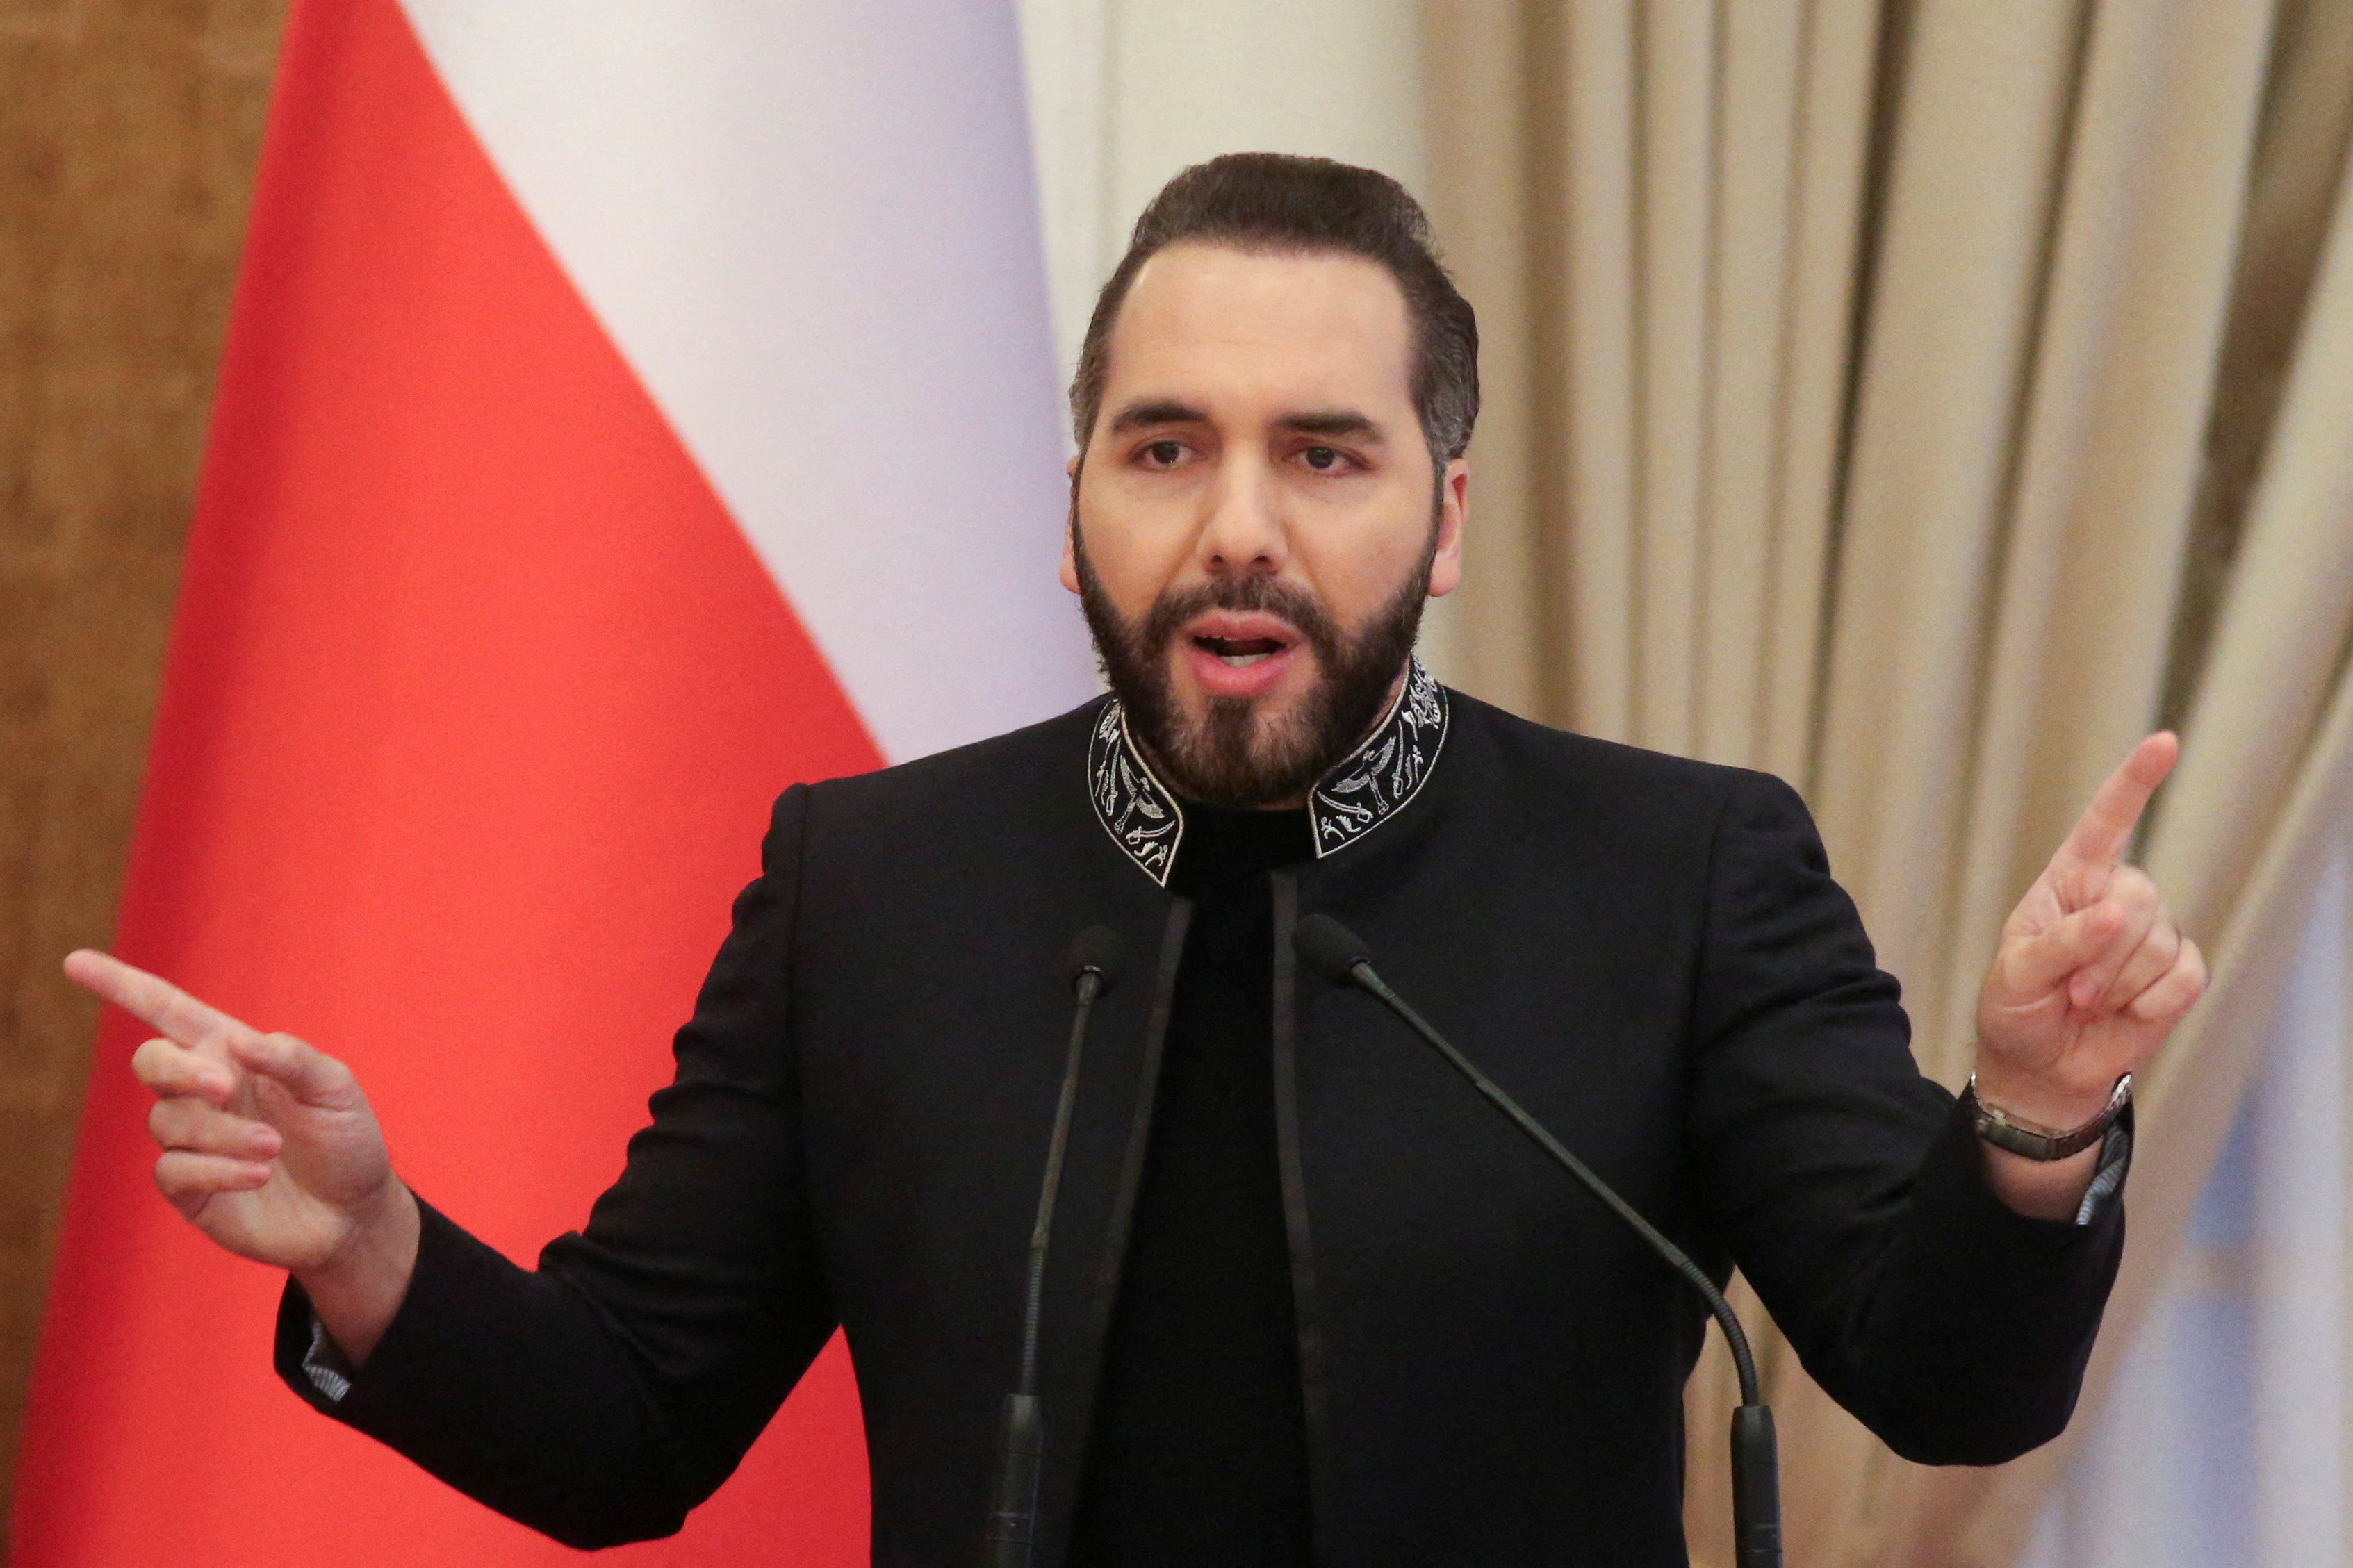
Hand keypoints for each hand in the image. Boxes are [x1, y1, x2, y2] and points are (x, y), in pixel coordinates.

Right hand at [62, 950, 417, 1361]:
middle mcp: (204, 1093)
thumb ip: (292, 1058)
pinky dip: (217, 1170)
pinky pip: (173, 1171)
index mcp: (232, 1054)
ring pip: (169, 1122)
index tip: (76, 962)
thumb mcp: (335, 1089)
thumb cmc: (345, 1138)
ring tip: (273, 1146)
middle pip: (152, 1062)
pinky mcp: (189, 1190)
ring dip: (222, 1132)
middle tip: (226, 1087)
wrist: (355, 1210)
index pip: (168, 1012)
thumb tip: (237, 1042)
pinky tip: (258, 1176)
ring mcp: (193, 1141)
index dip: (122, 986)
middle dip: (179, 1070)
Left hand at [1974, 734, 2207, 1129]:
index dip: (2133, 783)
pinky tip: (2124, 1014)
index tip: (2164, 742)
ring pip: (2159, 943)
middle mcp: (2114, 898)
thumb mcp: (2016, 974)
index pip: (2103, 824)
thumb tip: (2112, 915)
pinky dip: (2149, 1004)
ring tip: (2084, 1002)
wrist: (2039, 1065)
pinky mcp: (2176, 974)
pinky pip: (2183, 978)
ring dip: (2115, 984)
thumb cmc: (2017, 1007)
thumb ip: (2061, 943)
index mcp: (2068, 882)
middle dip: (2101, 953)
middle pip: (2137, 899)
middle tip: (2069, 989)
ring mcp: (2149, 935)